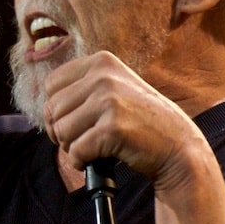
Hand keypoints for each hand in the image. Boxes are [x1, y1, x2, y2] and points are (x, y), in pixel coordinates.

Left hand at [41, 52, 205, 186]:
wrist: (178, 147)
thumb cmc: (142, 123)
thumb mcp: (116, 90)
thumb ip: (84, 88)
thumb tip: (46, 107)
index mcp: (102, 62)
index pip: (52, 85)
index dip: (56, 109)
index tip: (72, 123)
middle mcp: (104, 76)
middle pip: (52, 109)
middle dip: (60, 132)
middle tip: (81, 141)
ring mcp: (109, 100)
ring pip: (61, 131)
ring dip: (71, 148)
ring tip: (92, 149)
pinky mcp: (112, 128)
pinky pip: (75, 151)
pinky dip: (80, 162)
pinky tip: (96, 161)